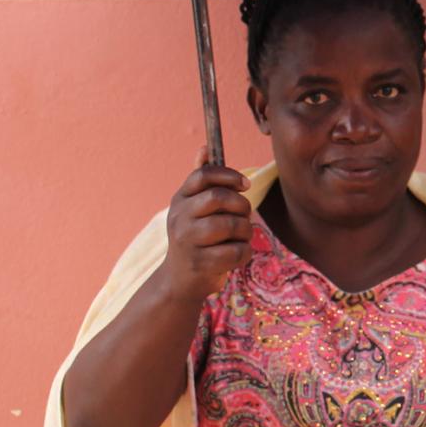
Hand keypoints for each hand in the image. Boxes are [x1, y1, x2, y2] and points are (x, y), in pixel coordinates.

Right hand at [161, 149, 252, 300]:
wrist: (179, 280)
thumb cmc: (195, 238)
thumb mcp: (193, 208)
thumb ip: (201, 181)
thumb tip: (204, 146)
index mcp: (180, 199)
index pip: (202, 175)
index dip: (229, 175)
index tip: (246, 185)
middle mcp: (179, 217)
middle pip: (219, 198)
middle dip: (242, 206)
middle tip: (245, 216)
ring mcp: (187, 241)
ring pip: (232, 225)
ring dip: (246, 231)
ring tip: (240, 238)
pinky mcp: (200, 263)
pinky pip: (236, 251)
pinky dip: (244, 253)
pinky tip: (236, 256)